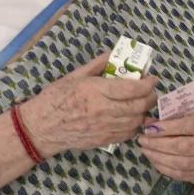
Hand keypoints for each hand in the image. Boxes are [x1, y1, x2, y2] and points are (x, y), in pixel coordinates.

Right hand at [20, 52, 156, 156]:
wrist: (41, 127)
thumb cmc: (55, 98)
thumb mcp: (75, 75)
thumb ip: (98, 64)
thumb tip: (115, 54)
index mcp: (96, 91)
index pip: (132, 89)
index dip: (148, 84)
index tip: (152, 78)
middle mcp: (103, 110)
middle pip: (139, 106)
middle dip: (150, 97)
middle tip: (150, 90)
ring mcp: (104, 128)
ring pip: (136, 121)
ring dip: (144, 111)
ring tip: (143, 103)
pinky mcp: (103, 140)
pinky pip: (127, 134)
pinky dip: (134, 125)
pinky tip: (132, 117)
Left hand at [136, 112, 193, 186]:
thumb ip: (174, 118)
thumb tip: (148, 122)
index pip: (188, 126)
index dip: (167, 128)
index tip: (150, 128)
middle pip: (182, 146)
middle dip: (158, 143)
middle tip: (142, 140)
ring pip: (180, 162)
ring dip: (158, 157)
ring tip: (145, 150)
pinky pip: (180, 174)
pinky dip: (164, 168)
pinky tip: (154, 160)